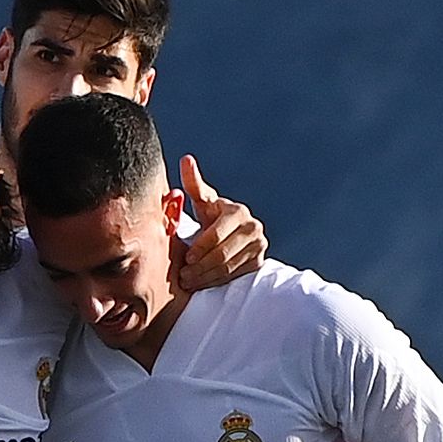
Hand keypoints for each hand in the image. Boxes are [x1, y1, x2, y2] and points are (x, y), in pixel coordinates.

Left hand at [173, 154, 264, 290]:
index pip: (216, 233)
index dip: (201, 247)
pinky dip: (216, 280)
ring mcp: (259, 245)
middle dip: (200, 265)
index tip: (186, 257)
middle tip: (183, 275)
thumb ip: (193, 183)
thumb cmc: (209, 214)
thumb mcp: (202, 200)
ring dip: (206, 276)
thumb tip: (186, 159)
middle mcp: (253, 227)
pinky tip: (201, 282)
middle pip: (222, 252)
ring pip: (229, 266)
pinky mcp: (259, 261)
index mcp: (237, 211)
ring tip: (188, 281)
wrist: (229, 233)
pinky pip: (235, 274)